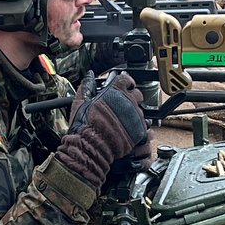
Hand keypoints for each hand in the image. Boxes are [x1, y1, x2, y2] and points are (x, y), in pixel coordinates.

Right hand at [56, 72, 151, 186]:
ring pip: (140, 110)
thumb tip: (89, 76)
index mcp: (115, 92)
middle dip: (131, 98)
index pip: (126, 79)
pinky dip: (137, 127)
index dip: (125, 83)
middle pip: (137, 94)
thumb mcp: (80, 103)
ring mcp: (136, 117)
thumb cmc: (85, 126)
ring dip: (133, 114)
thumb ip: (86, 87)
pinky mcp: (140, 131)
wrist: (92, 148)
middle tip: (122, 106)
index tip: (123, 86)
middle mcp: (128, 102)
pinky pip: (143, 125)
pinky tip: (126, 131)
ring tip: (122, 122)